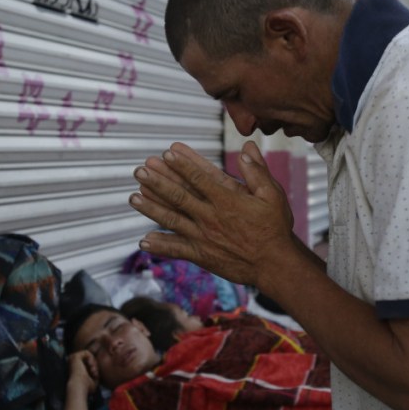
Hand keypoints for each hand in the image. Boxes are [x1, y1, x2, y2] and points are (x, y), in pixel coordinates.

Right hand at [67, 350, 98, 394]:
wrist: (79, 386)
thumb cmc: (85, 387)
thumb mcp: (93, 380)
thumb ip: (94, 375)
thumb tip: (98, 373)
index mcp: (75, 369)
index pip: (88, 364)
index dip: (94, 368)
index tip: (95, 375)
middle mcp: (72, 363)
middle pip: (88, 359)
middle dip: (94, 365)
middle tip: (95, 373)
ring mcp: (73, 359)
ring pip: (88, 356)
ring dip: (93, 362)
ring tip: (93, 370)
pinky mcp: (75, 356)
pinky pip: (87, 352)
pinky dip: (91, 358)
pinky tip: (91, 366)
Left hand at [129, 141, 295, 287]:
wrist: (274, 264)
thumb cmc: (275, 227)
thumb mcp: (273, 194)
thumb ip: (257, 170)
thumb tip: (248, 146)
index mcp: (227, 199)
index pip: (200, 177)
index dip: (182, 164)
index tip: (166, 153)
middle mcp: (211, 217)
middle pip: (179, 196)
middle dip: (157, 182)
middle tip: (139, 171)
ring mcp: (204, 237)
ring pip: (172, 220)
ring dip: (151, 208)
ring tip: (133, 197)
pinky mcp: (202, 255)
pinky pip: (177, 249)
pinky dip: (161, 245)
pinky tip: (144, 240)